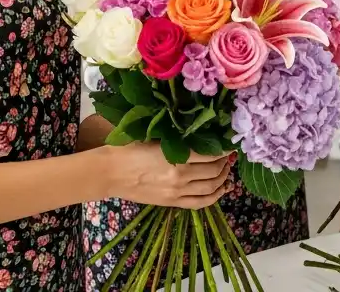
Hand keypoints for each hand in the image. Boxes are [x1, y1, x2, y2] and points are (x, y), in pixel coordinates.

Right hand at [97, 144, 232, 208]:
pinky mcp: (171, 203)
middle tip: (228, 157)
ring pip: (211, 188)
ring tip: (226, 171)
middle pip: (214, 172)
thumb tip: (200, 136)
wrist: (110, 173)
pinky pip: (200, 203)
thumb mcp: (157, 138)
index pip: (211, 155)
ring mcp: (177, 192)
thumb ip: (179, 140)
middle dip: (225, 164)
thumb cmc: (130, 150)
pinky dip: (215, 196)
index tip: (229, 145)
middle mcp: (181, 177)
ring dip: (223, 179)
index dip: (224, 150)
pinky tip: (222, 189)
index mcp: (177, 157)